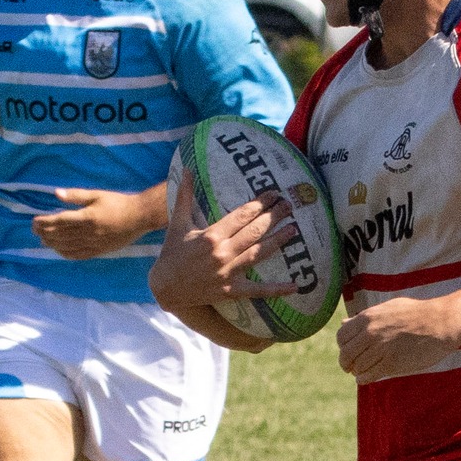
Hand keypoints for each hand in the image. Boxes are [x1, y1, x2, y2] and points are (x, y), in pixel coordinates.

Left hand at [33, 187, 157, 258]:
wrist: (139, 217)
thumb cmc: (118, 203)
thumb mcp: (97, 195)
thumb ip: (75, 195)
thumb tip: (56, 193)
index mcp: (88, 217)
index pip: (60, 221)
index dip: (45, 222)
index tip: (35, 221)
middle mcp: (89, 232)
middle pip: (61, 235)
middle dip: (45, 232)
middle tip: (34, 230)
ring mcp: (94, 243)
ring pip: (67, 246)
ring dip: (52, 243)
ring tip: (42, 239)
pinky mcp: (99, 251)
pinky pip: (78, 255)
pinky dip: (65, 253)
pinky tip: (58, 250)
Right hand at [148, 177, 298, 315]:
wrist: (165, 288)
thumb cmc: (172, 253)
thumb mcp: (178, 223)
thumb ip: (184, 196)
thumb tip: (186, 169)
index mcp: (211, 235)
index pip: (242, 215)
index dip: (260, 204)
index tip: (274, 194)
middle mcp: (222, 252)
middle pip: (254, 231)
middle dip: (273, 217)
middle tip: (290, 205)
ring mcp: (227, 273)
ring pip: (258, 254)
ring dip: (278, 241)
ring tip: (294, 229)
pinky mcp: (230, 291)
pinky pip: (257, 290)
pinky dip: (276, 289)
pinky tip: (295, 286)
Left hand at [335, 294, 460, 382]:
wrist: (442, 322)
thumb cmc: (418, 313)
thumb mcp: (389, 308)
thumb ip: (365, 317)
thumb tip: (344, 323)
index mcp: (368, 317)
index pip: (341, 336)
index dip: (343, 346)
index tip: (349, 352)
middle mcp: (371, 333)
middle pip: (346, 354)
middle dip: (346, 363)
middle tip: (351, 367)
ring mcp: (381, 348)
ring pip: (357, 366)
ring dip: (358, 371)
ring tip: (363, 372)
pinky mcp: (392, 363)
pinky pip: (369, 375)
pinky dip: (365, 378)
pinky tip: (368, 377)